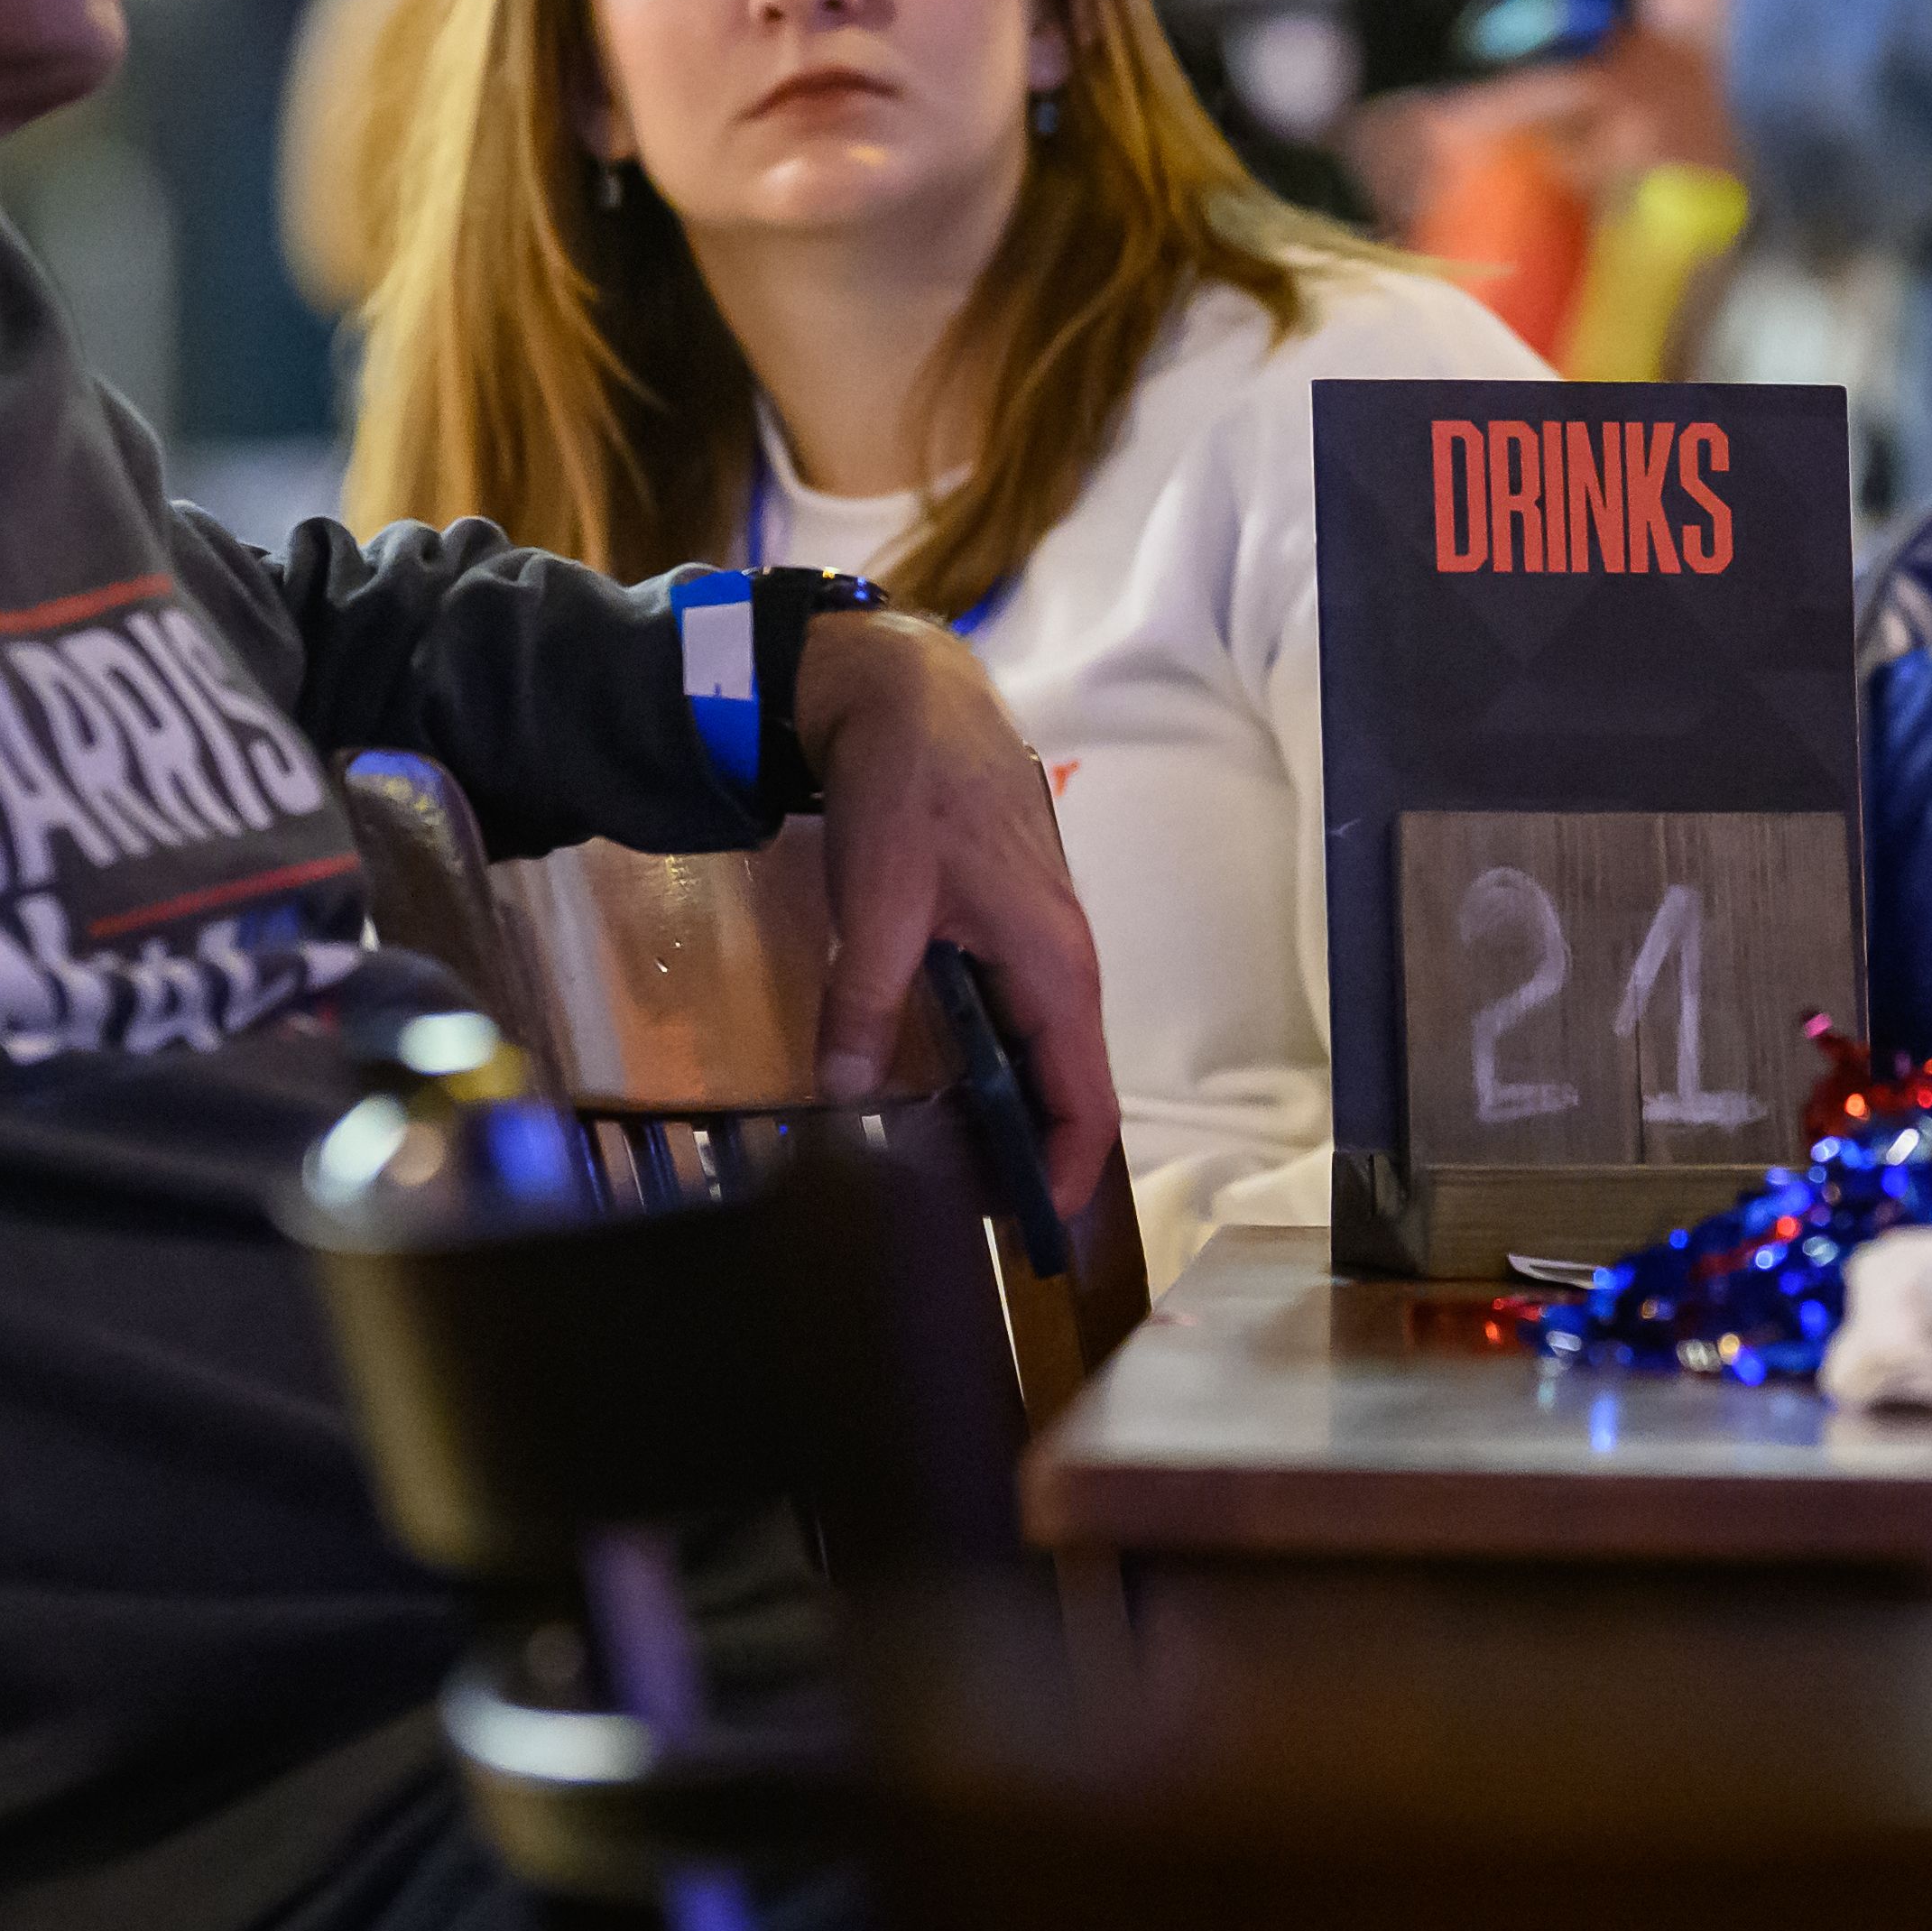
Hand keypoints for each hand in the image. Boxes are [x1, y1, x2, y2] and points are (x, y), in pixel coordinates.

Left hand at [792, 609, 1117, 1211]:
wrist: (913, 692)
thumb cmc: (911, 787)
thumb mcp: (878, 898)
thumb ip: (864, 999)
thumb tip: (845, 1093)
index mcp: (1055, 966)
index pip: (1085, 1105)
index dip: (1060, 1179)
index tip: (1023, 1237)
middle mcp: (1063, 963)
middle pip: (1067, 1090)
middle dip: (1026, 1160)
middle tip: (960, 1217)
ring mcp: (1040, 944)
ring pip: (1041, 1055)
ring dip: (1005, 1114)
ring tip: (942, 1168)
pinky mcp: (1009, 927)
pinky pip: (1015, 1020)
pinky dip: (987, 1066)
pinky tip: (932, 1085)